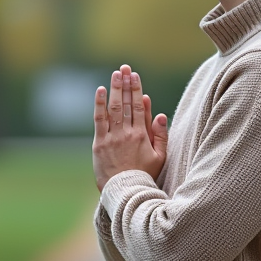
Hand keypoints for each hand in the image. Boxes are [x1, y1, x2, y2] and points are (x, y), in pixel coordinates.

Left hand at [92, 64, 168, 191]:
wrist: (125, 192)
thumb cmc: (144, 175)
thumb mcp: (160, 157)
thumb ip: (161, 135)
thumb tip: (160, 114)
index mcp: (142, 135)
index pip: (139, 107)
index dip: (136, 89)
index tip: (135, 76)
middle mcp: (127, 133)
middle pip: (126, 104)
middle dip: (125, 84)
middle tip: (124, 68)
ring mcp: (112, 137)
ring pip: (113, 108)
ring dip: (114, 89)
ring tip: (115, 74)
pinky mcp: (99, 144)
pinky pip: (99, 120)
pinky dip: (99, 104)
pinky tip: (100, 91)